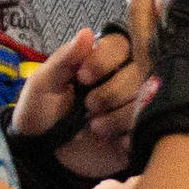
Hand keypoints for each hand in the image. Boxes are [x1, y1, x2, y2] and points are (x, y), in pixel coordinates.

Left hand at [12, 0, 156, 181]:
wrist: (42, 155)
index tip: (83, 77)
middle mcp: (122, 78)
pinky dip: (129, 134)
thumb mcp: (43, 83)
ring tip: (95, 128)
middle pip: (140, 70)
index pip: (120, 44)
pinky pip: (148, 126)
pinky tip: (113, 141)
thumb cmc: (39, 112)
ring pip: (148, 99)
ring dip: (119, 115)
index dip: (104, 60)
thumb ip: (64, 59)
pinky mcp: (139, 131)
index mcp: (100, 60)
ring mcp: (134, 105)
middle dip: (112, 91)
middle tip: (88, 106)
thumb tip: (86, 32)